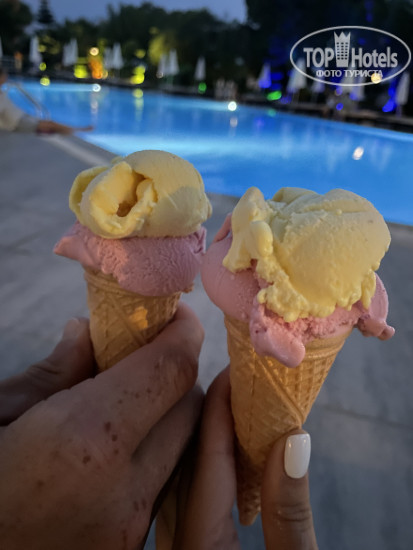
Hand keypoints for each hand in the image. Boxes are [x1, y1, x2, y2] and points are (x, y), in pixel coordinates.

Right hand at [0, 304, 203, 549]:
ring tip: (121, 398)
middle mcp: (123, 491)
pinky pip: (158, 483)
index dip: (183, 333)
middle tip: (141, 353)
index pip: (170, 371)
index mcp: (85, 442)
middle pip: (188, 407)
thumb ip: (50, 373)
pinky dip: (147, 451)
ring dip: (164, 412)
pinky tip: (107, 446)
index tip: (175, 314)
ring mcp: (129, 528)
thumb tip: (87, 334)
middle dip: (174, 370)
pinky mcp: (124, 547)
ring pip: (181, 448)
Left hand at [172, 368, 316, 549]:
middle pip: (191, 460)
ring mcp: (183, 545)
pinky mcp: (193, 548)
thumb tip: (293, 441)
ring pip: (189, 477)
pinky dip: (214, 466)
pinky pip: (195, 496)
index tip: (237, 367)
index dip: (222, 405)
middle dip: (216, 414)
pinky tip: (234, 453)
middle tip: (241, 378)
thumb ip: (289, 514)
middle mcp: (182, 539)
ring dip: (215, 439)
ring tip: (241, 406)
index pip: (208, 456)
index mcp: (198, 543)